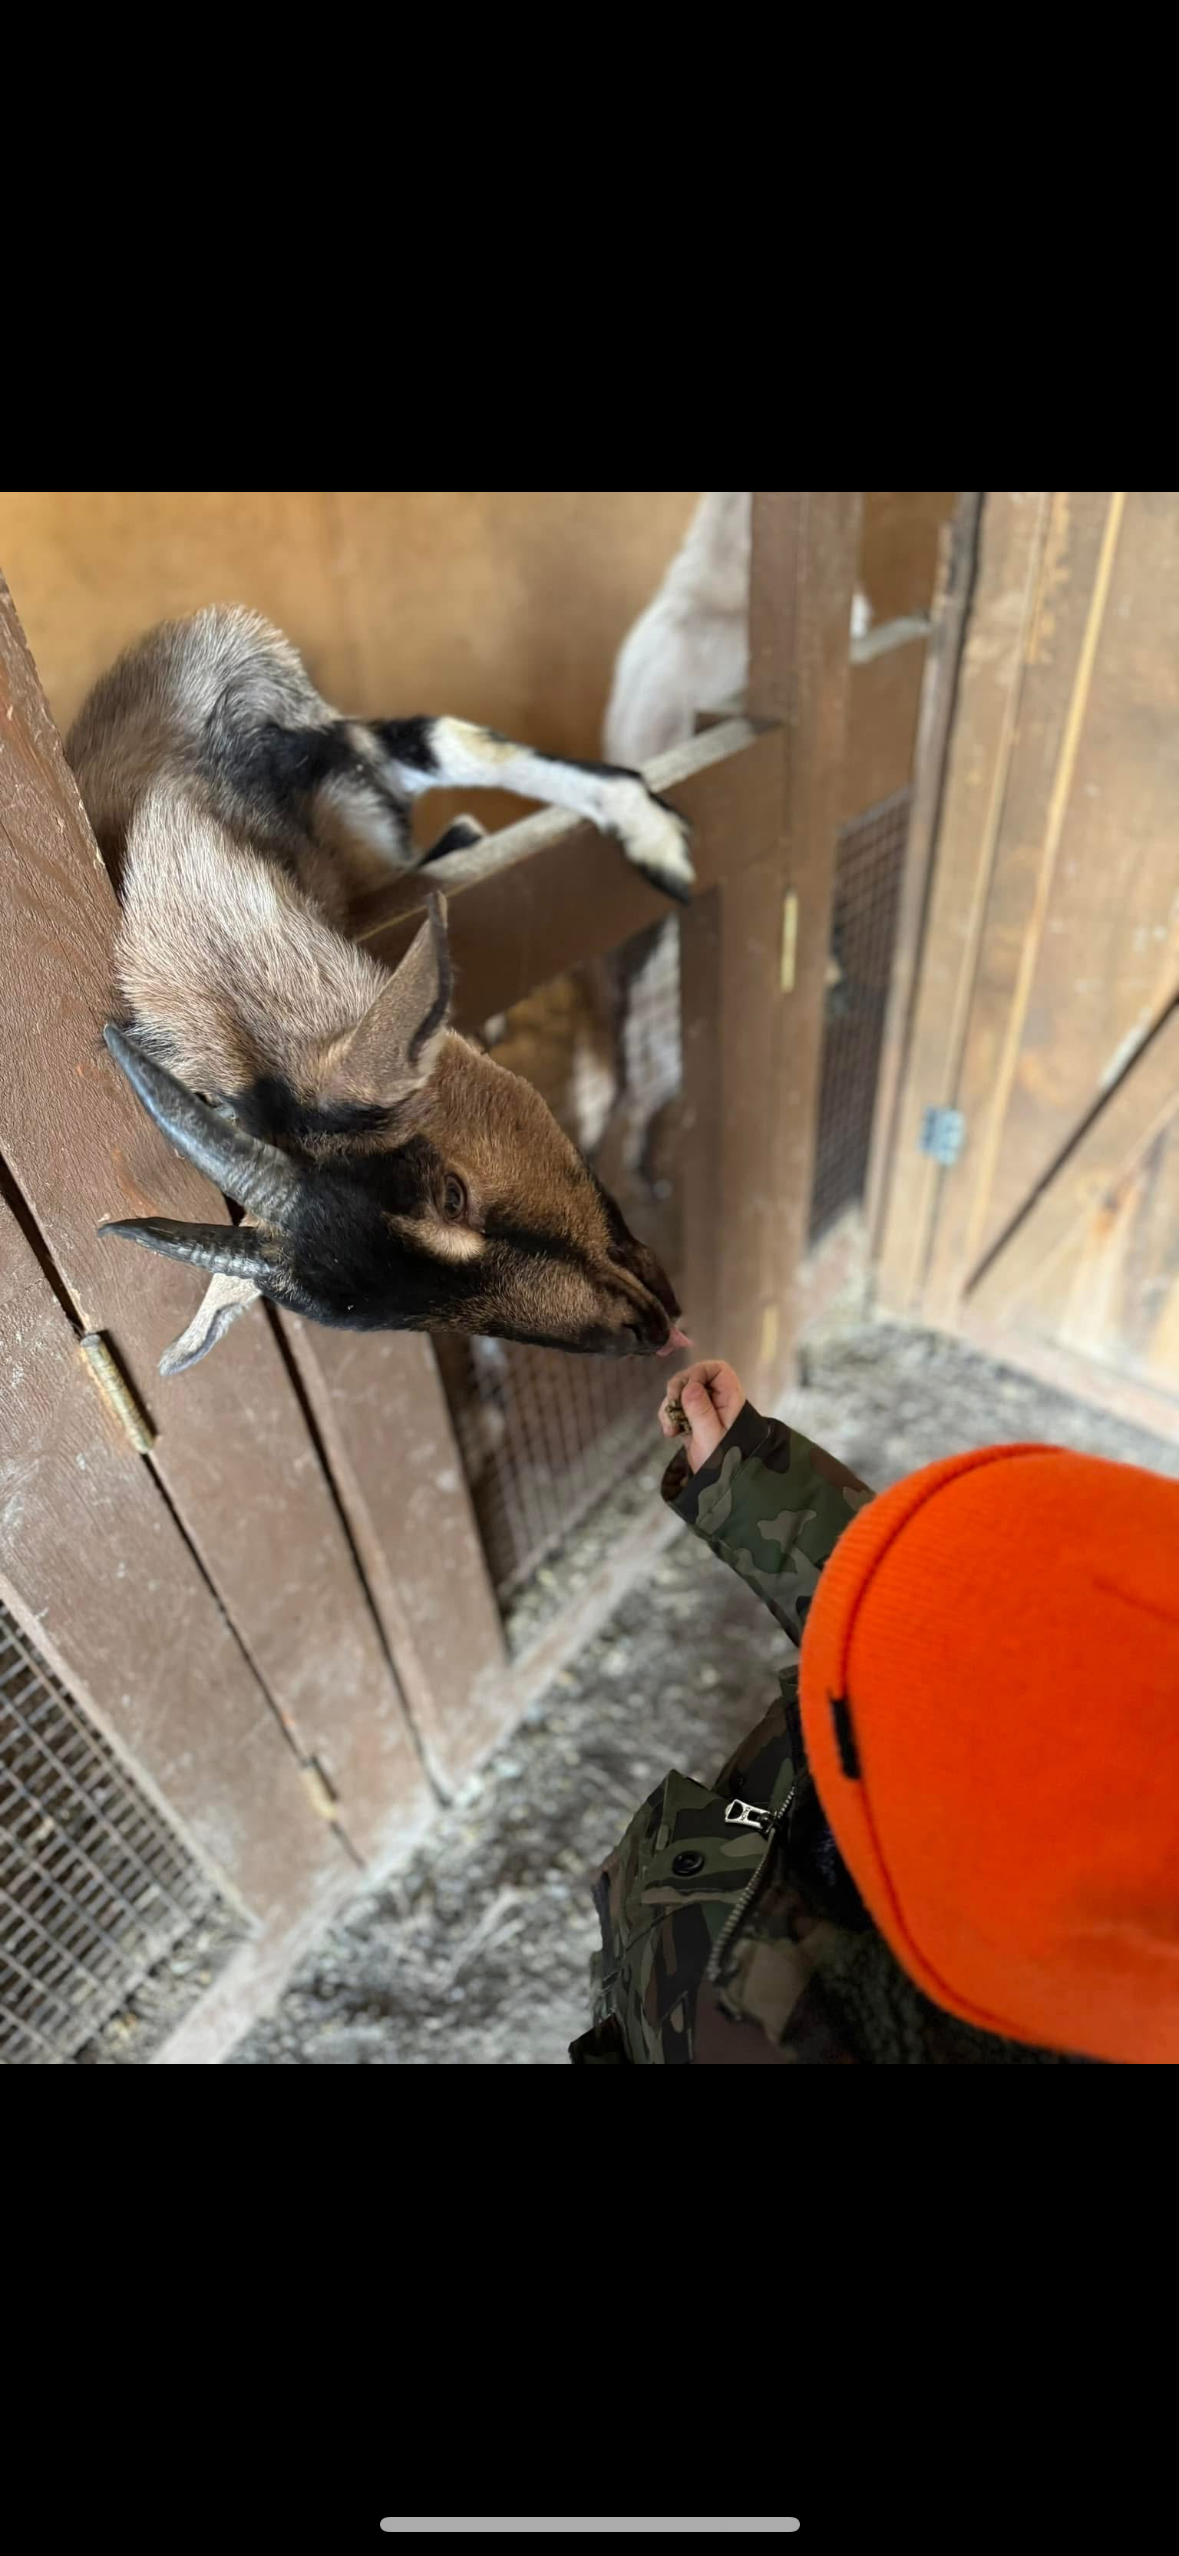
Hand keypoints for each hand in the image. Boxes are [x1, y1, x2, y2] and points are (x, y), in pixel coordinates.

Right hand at [658, 1358, 745, 1474]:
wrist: (721, 1488)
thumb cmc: (723, 1464)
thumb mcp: (711, 1438)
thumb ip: (701, 1411)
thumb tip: (691, 1387)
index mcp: (730, 1401)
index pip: (717, 1369)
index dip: (699, 1372)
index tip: (687, 1390)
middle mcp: (718, 1402)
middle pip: (694, 1378)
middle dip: (678, 1390)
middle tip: (672, 1406)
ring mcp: (704, 1412)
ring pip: (681, 1394)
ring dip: (670, 1406)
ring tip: (671, 1429)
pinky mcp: (693, 1423)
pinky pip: (676, 1409)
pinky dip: (669, 1417)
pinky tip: (670, 1433)